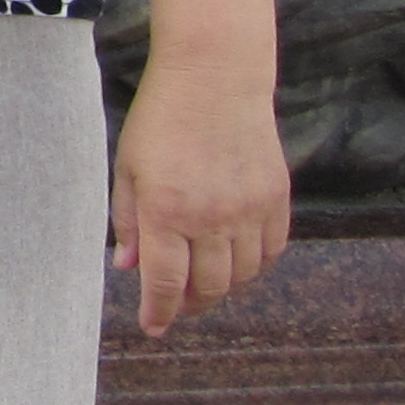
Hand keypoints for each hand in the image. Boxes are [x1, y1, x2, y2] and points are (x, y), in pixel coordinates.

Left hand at [111, 60, 291, 337]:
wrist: (216, 77)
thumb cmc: (161, 118)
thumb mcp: (128, 167)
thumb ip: (128, 221)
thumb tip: (128, 268)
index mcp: (167, 211)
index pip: (164, 283)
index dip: (158, 312)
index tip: (152, 327)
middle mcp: (211, 218)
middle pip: (207, 287)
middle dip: (189, 305)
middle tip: (176, 307)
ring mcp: (249, 210)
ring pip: (241, 275)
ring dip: (221, 288)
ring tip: (203, 284)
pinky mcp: (276, 198)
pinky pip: (270, 251)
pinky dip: (253, 265)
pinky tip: (236, 261)